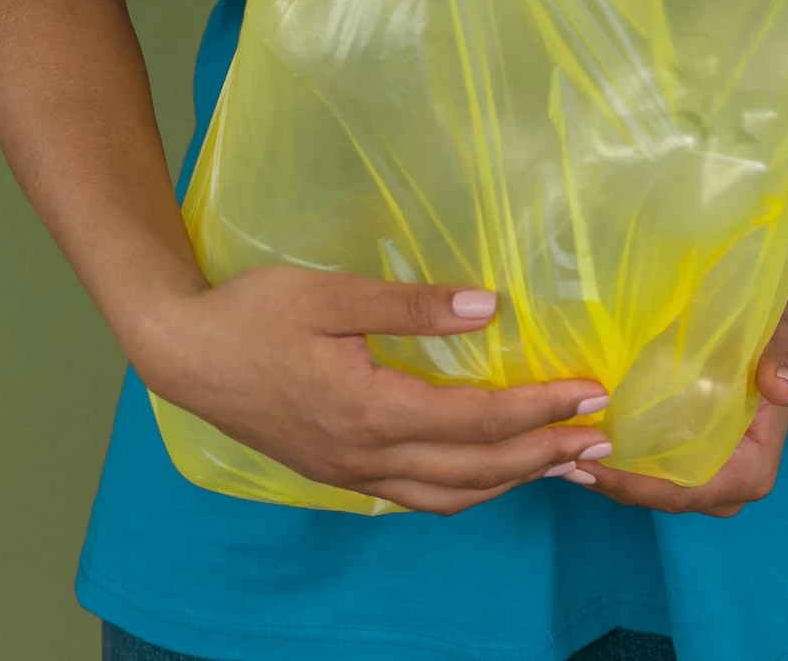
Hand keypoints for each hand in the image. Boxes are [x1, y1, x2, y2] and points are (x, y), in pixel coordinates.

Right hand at [136, 266, 611, 515]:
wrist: (184, 354)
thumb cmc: (254, 313)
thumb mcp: (332, 294)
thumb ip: (411, 305)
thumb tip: (488, 309)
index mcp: (372, 411)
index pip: (478, 421)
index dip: (541, 409)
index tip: (591, 392)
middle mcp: (369, 456)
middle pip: (477, 470)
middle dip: (546, 455)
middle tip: (603, 438)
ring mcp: (354, 472)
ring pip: (453, 494)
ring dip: (515, 480)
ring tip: (567, 463)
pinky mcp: (342, 471)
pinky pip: (423, 494)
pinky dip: (472, 486)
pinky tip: (493, 470)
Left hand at [574, 303, 787, 516]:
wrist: (780, 335)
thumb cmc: (776, 339)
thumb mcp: (780, 342)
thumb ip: (780, 362)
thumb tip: (779, 386)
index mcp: (752, 471)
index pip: (686, 491)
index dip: (635, 485)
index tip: (590, 466)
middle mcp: (731, 486)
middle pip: (664, 497)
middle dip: (614, 483)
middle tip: (562, 460)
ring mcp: (712, 479)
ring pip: (655, 489)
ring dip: (612, 476)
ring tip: (561, 454)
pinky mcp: (696, 463)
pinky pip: (655, 474)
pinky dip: (622, 464)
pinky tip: (583, 444)